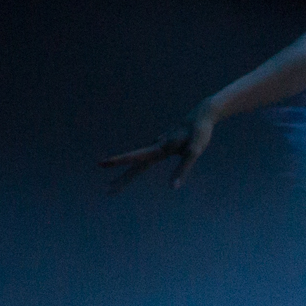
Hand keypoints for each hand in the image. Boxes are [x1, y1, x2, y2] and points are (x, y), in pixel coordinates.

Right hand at [101, 108, 216, 190]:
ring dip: (128, 173)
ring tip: (115, 185)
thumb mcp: (194, 151)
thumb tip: (173, 187)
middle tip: (108, 190)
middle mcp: (156, 146)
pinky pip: (148, 157)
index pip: (137, 157)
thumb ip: (183, 169)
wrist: (202, 115)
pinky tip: (141, 164)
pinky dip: (139, 164)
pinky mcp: (162, 145)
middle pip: (136, 164)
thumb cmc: (199, 133)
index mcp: (160, 147)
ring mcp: (158, 145)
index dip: (120, 161)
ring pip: (140, 161)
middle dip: (122, 177)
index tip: (103, 163)